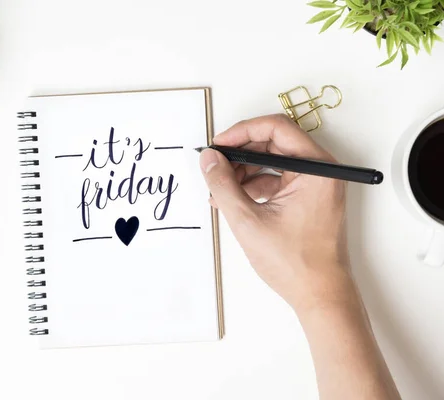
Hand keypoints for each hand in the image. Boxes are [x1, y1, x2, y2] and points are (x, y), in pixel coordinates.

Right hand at [200, 114, 352, 312]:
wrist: (320, 295)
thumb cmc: (295, 263)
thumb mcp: (248, 221)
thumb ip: (223, 185)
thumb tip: (208, 159)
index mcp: (316, 169)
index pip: (276, 128)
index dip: (241, 132)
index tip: (218, 145)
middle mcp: (321, 171)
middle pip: (274, 143)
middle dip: (240, 154)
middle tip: (214, 165)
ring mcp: (316, 185)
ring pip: (274, 162)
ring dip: (244, 172)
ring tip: (219, 190)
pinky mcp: (309, 198)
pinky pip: (278, 180)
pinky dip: (254, 186)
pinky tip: (233, 201)